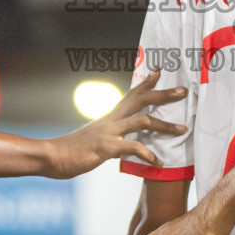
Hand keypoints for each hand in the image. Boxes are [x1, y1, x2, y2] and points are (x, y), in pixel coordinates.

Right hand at [43, 72, 187, 178]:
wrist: (52, 156)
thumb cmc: (72, 150)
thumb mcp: (94, 138)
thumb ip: (110, 136)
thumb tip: (122, 141)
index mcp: (108, 117)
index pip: (131, 94)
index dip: (146, 84)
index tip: (160, 72)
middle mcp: (110, 119)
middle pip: (141, 100)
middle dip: (163, 94)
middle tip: (182, 91)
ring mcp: (108, 132)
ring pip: (142, 121)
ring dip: (164, 125)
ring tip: (182, 129)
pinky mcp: (106, 147)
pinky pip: (133, 148)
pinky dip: (148, 155)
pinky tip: (158, 162)